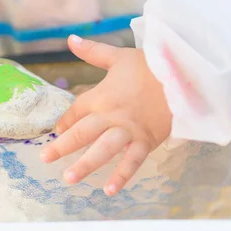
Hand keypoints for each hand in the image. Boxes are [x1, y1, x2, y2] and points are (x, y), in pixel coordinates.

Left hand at [40, 35, 171, 195]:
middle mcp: (110, 115)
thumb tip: (70, 39)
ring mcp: (128, 130)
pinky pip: (131, 161)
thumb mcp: (119, 56)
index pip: (77, 111)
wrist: (185, 74)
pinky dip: (121, 176)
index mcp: (102, 96)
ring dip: (85, 165)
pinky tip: (109, 191)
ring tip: (69, 179)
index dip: (65, 121)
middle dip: (62, 147)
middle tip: (46, 158)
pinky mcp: (146, 141)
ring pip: (102, 150)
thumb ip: (93, 52)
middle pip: (82, 133)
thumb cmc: (151, 64)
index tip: (58, 130)